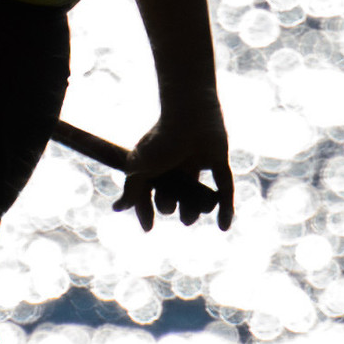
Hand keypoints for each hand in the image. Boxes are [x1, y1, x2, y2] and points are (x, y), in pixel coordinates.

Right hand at [116, 97, 234, 232]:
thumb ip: (132, 190)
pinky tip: (223, 228)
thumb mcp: (139, 168)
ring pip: (198, 195)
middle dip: (170, 207)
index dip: (146, 210)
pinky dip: (226, 209)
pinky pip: (225, 188)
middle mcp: (175, 165)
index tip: (149, 228)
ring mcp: (197, 163)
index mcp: (154, 164)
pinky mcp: (218, 161)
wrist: (190, 115)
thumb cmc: (161, 140)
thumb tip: (118, 209)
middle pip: (173, 196)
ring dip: (196, 210)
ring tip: (192, 214)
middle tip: (169, 204)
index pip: (148, 193)